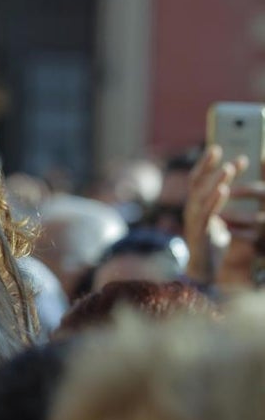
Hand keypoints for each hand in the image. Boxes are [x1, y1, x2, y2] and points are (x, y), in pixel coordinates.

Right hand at [184, 145, 244, 282]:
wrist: (204, 273)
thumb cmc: (213, 244)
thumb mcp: (218, 219)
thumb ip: (220, 202)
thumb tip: (229, 180)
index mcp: (195, 205)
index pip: (197, 180)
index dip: (205, 163)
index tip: (217, 147)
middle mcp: (190, 211)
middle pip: (195, 183)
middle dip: (206, 165)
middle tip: (218, 147)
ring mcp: (193, 222)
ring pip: (201, 196)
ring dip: (215, 180)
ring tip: (229, 167)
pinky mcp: (199, 233)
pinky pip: (206, 214)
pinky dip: (214, 200)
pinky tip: (224, 189)